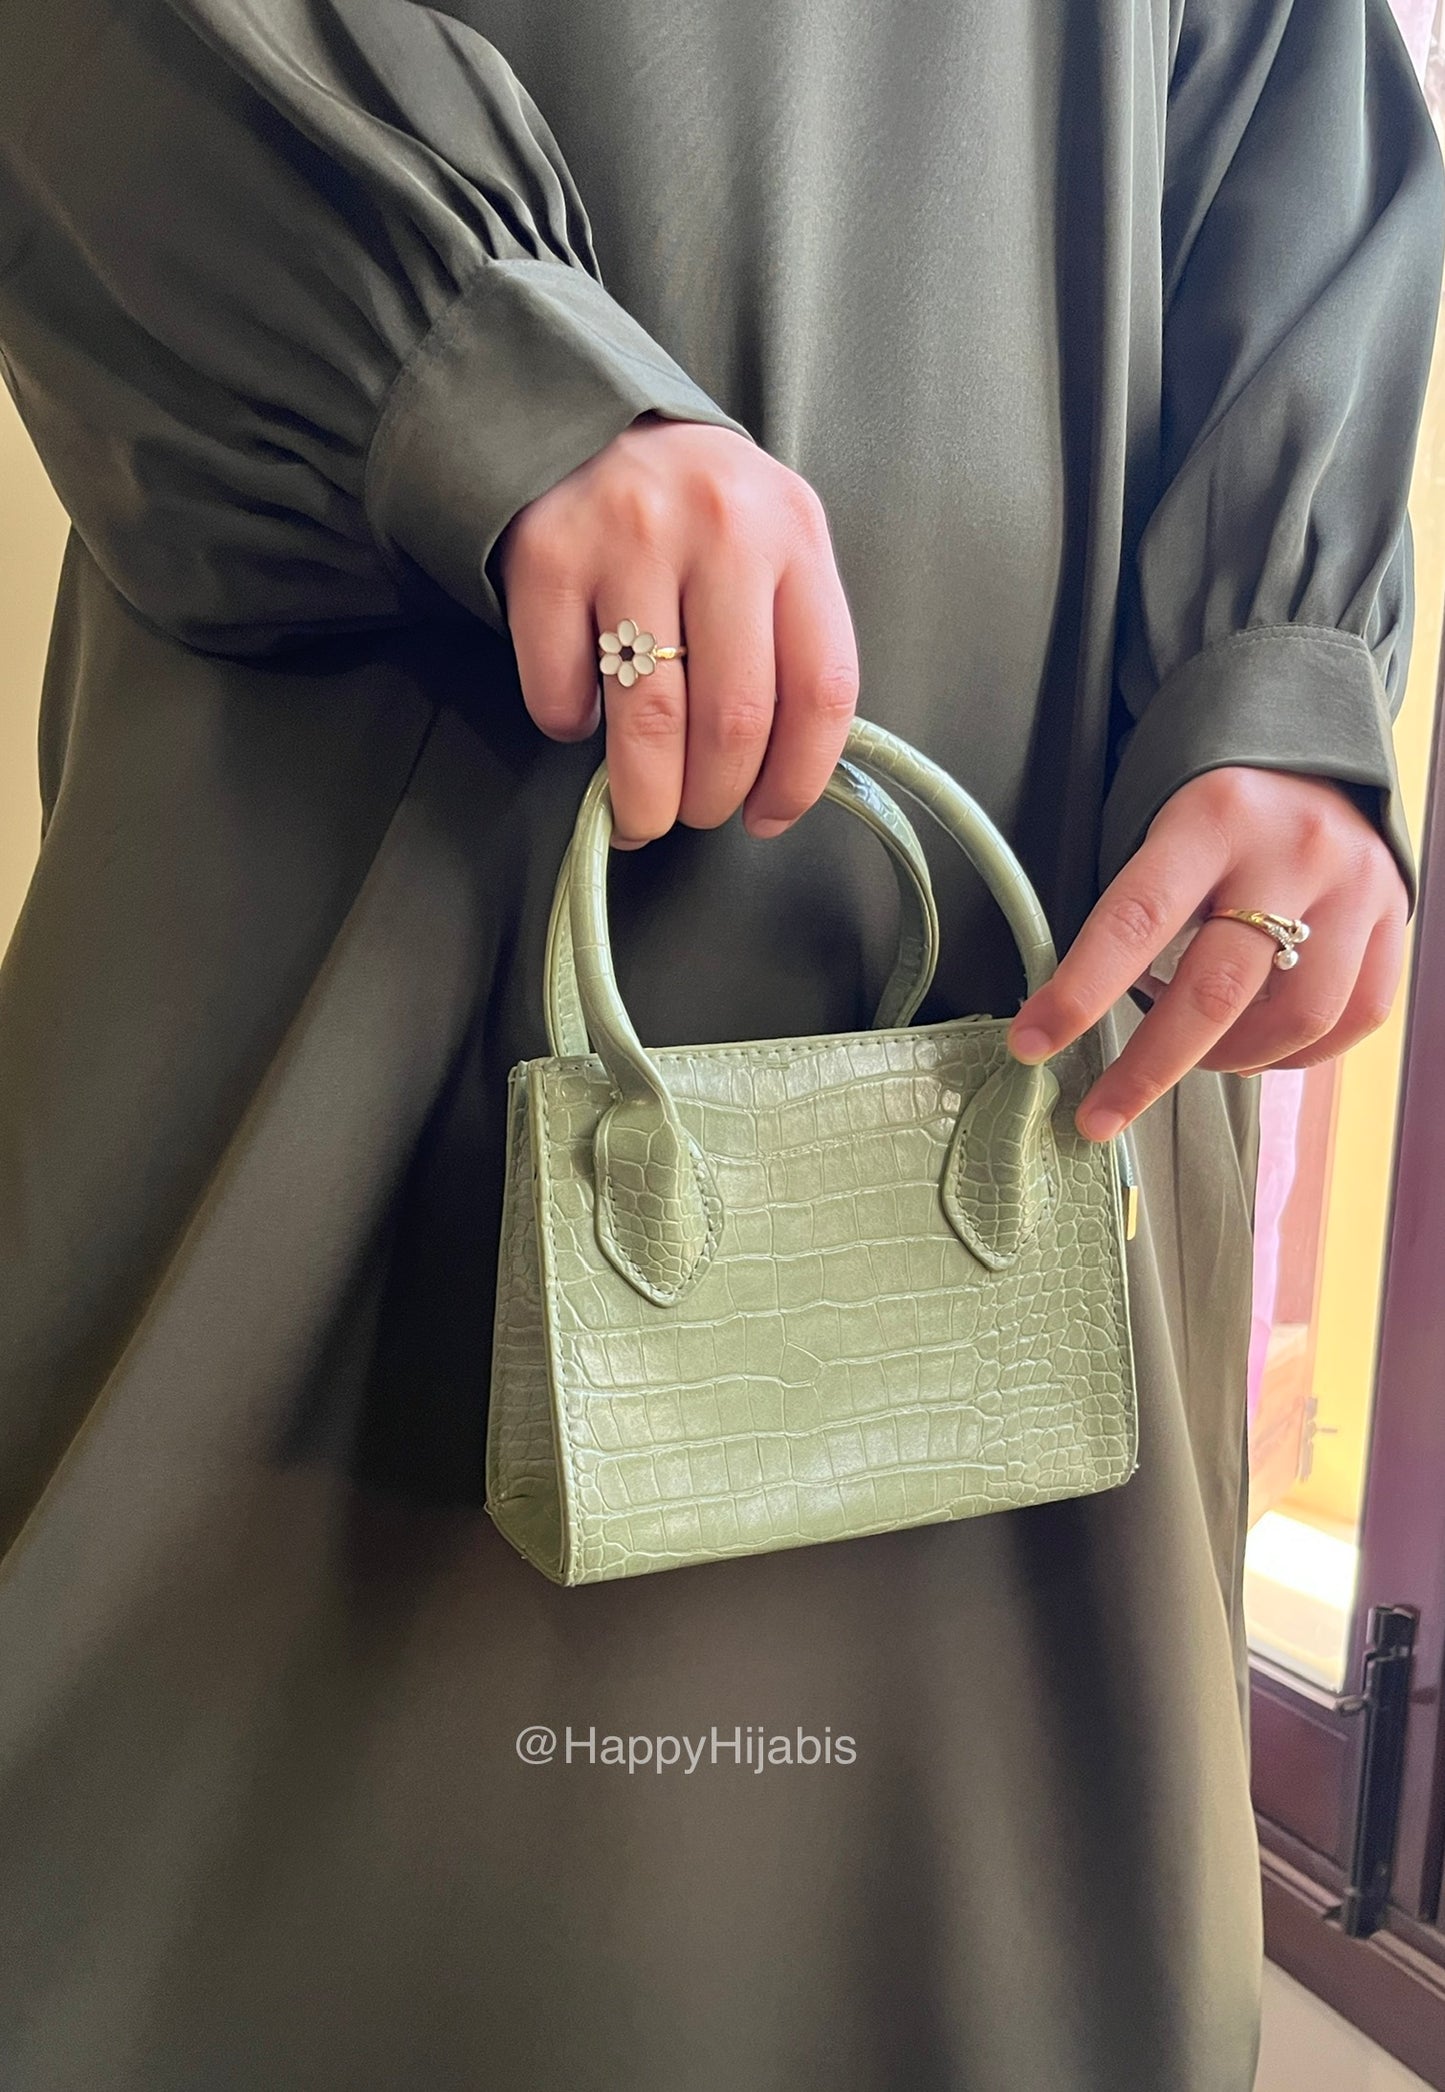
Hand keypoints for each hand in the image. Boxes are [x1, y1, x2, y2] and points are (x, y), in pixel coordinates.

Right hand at [494, 413, 858, 846]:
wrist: (584, 416)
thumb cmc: (694, 508)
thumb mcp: (771, 542)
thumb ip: (789, 635)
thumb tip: (780, 773)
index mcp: (794, 532)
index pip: (820, 688)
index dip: (799, 777)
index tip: (768, 817)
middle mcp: (720, 527)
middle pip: (733, 718)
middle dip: (713, 798)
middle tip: (695, 814)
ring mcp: (628, 537)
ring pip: (650, 721)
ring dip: (644, 795)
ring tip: (642, 814)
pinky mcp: (547, 556)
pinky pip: (562, 690)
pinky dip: (570, 727)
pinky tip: (583, 714)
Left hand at [1007, 767, 1408, 1139]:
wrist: (1315, 743)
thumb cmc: (1213, 798)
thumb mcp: (1158, 819)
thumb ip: (1136, 906)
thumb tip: (1077, 1010)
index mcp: (1211, 818)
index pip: (1135, 920)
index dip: (1080, 993)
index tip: (1033, 1044)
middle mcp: (1291, 851)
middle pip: (1217, 991)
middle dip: (1147, 1069)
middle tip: (1098, 1114)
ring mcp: (1354, 885)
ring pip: (1295, 1019)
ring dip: (1231, 1060)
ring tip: (1193, 1056)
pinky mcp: (1395, 913)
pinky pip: (1351, 1018)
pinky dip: (1296, 1052)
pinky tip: (1257, 1043)